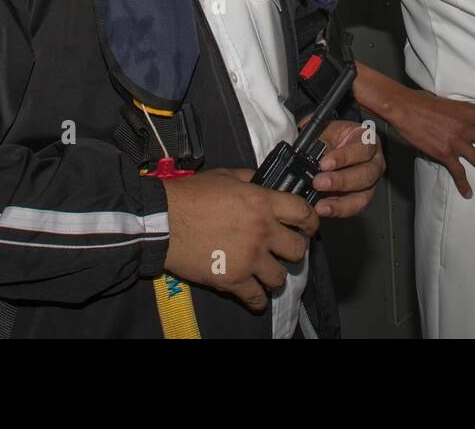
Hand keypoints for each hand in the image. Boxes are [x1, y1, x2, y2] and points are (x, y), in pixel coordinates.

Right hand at [163, 168, 317, 312]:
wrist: (163, 221)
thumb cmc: (190, 196)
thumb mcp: (226, 176)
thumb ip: (251, 179)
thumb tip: (264, 182)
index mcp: (263, 202)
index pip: (304, 212)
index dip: (311, 221)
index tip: (309, 226)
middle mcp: (262, 231)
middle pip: (298, 248)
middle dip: (294, 249)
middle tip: (284, 249)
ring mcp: (249, 258)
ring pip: (281, 277)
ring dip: (275, 275)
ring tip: (267, 271)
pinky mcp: (233, 279)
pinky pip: (257, 298)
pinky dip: (258, 299)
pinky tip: (255, 294)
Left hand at [309, 118, 385, 217]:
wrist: (329, 146)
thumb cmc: (331, 137)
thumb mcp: (325, 131)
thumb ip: (319, 141)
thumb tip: (306, 153)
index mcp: (367, 140)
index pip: (362, 148)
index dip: (344, 157)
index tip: (324, 163)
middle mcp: (374, 162)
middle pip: (366, 174)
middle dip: (341, 181)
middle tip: (319, 183)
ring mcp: (370, 182)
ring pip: (363, 195)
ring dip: (340, 201)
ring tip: (321, 204)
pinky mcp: (362, 198)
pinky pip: (355, 207)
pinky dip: (339, 210)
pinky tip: (324, 209)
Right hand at [390, 93, 474, 198]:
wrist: (405, 109)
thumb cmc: (423, 102)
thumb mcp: (449, 103)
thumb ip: (461, 113)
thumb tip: (466, 119)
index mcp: (469, 111)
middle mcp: (466, 127)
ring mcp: (456, 141)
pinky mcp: (444, 153)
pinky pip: (458, 172)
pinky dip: (463, 184)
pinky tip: (469, 193)